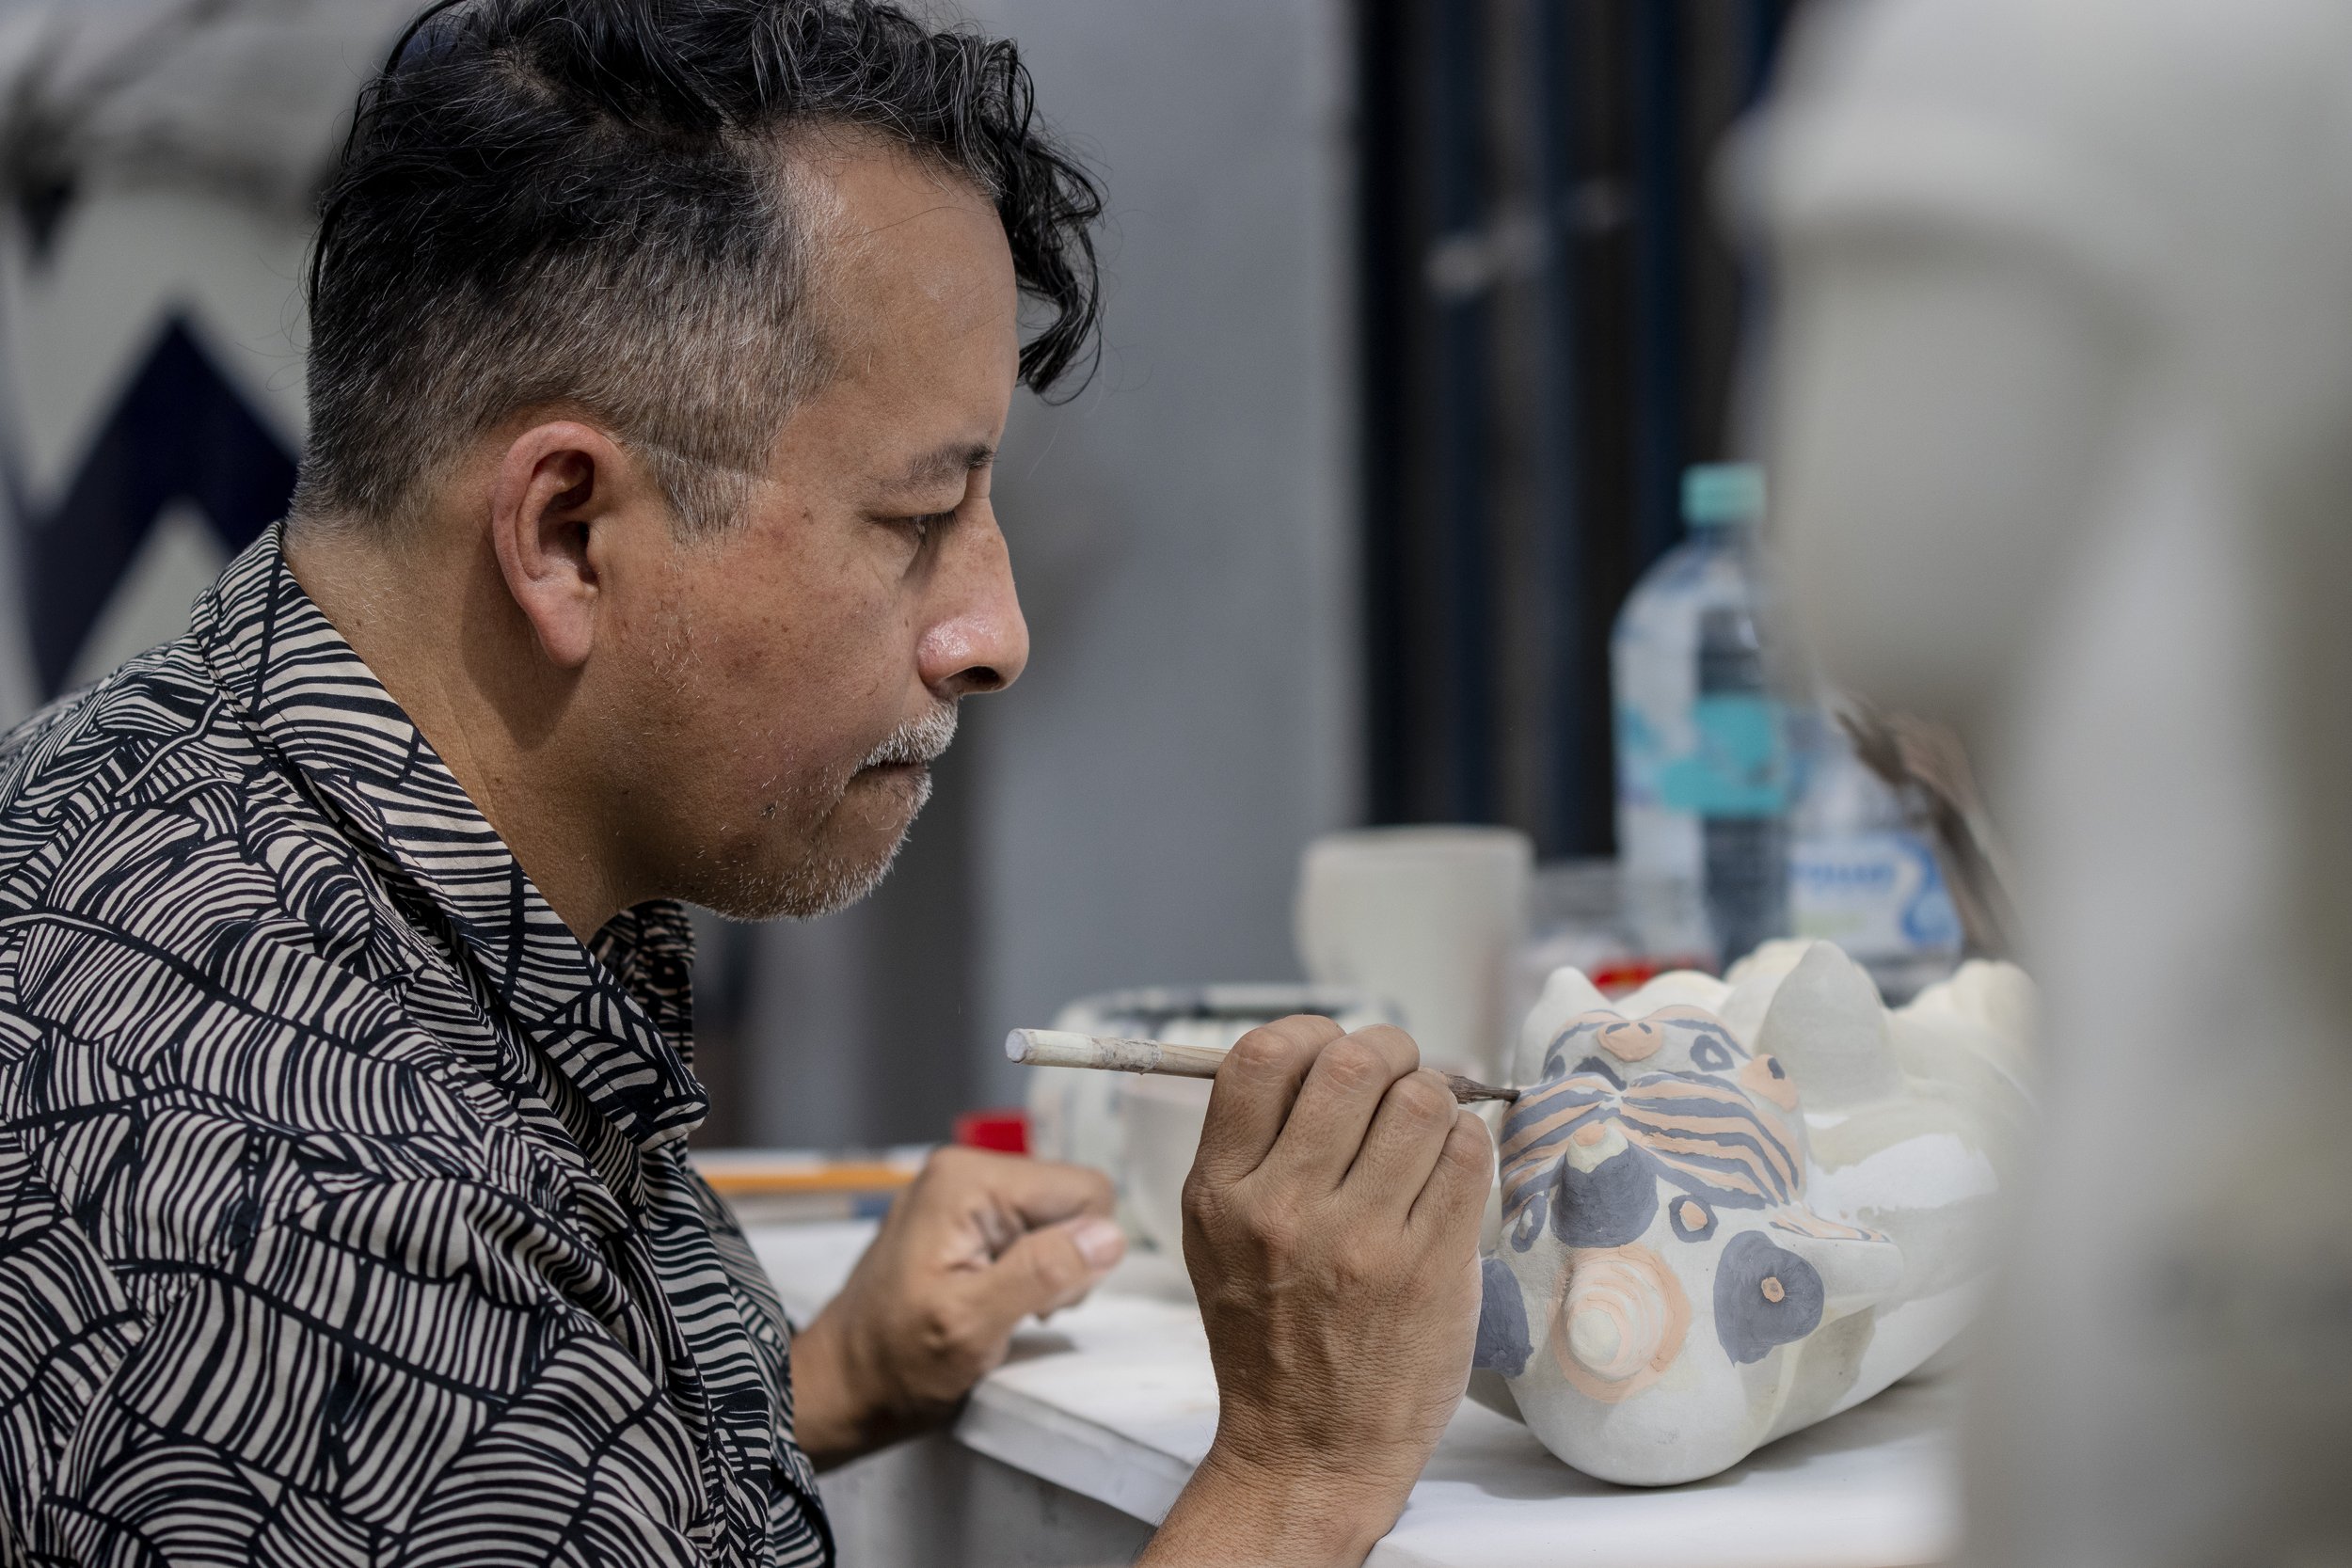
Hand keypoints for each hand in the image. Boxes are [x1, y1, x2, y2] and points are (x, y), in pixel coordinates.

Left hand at [790, 1146, 1123, 1466]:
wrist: (841, 1386)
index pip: (1086, 1190)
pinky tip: (990, 1300)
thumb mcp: (971, 1325)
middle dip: (1064, 1261)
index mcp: (969, 1179)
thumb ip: (1042, 1273)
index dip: (1080, 1252)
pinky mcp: (962, 1219)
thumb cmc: (893, 1363)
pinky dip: (1024, 1273)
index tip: (1039, 1299)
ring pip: (1056, 1221)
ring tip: (997, 1308)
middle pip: (1072, 1202)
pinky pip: (1028, 1233)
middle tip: (1015, 1309)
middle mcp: (966, 1171)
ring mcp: (962, 1194)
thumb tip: (1108, 1236)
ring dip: (1045, 1271)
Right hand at [1142, 1018, 1491, 1566]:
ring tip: (1428, 1125)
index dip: (1311, 1033)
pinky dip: (1468, 1141)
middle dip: (1389, 1051)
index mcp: (1220, 1192)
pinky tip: (1449, 1165)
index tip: (1332, 1052)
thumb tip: (1324, 1054)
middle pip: (1352, 1061)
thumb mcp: (1217, 1237)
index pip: (1261, 1056)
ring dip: (1435, 1094)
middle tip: (1398, 1074)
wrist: (1308, 1449)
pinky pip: (1467, 1154)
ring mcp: (1359, 1240)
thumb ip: (1252, 1148)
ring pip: (1421, 1099)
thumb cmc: (1268, 1338)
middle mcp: (1283, 1209)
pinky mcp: (1427, 1268)